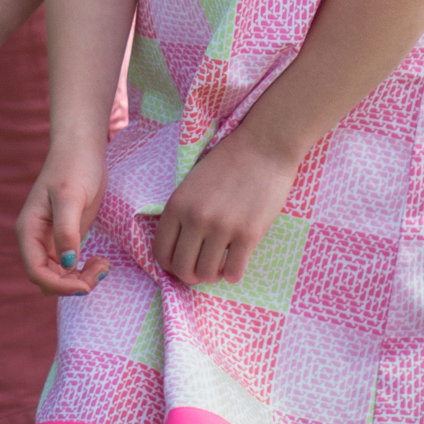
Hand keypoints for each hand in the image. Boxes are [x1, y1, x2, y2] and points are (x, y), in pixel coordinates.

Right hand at [19, 138, 109, 295]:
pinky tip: (100, 260)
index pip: (36, 271)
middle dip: (73, 283)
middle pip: (48, 278)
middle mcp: (36, 239)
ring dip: (80, 279)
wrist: (82, 151)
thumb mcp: (71, 198)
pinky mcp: (65, 238)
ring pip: (60, 276)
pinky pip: (70, 267)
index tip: (86, 285)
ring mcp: (50, 240)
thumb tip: (68, 263)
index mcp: (29, 230)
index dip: (59, 285)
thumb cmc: (74, 168)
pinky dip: (84, 270)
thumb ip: (66, 231)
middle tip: (101, 268)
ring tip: (103, 264)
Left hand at [152, 125, 299, 286]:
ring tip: (219, 266)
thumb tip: (179, 249)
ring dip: (212, 275)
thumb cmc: (227, 164)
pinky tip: (236, 264)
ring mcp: (222, 227)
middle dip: (190, 275)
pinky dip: (233, 273)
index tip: (180, 264)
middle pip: (182, 268)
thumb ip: (183, 212)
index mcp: (177, 205)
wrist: (262, 148)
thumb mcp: (191, 184)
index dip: (169, 265)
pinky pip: (234, 271)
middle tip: (201, 269)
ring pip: (206, 274)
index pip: (161, 252)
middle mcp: (195, 219)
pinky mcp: (248, 234)